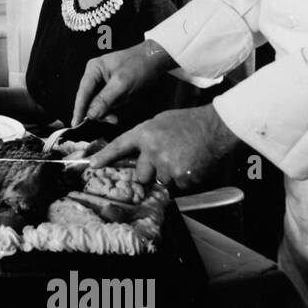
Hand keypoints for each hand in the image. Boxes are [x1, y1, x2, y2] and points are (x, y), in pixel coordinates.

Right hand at [71, 40, 175, 125]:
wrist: (156, 58)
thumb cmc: (139, 66)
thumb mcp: (122, 84)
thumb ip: (104, 100)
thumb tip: (90, 115)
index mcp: (93, 70)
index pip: (82, 93)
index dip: (78, 110)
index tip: (75, 125)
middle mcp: (95, 75)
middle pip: (89, 99)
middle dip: (98, 111)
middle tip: (112, 119)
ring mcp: (103, 80)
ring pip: (98, 102)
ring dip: (107, 110)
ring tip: (117, 115)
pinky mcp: (111, 86)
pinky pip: (107, 100)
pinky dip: (113, 106)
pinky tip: (122, 104)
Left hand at [86, 105, 239, 189]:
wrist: (215, 127)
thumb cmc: (187, 122)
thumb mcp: (159, 122)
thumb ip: (145, 138)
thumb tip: (136, 154)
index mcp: (145, 134)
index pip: (119, 147)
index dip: (104, 158)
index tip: (92, 165)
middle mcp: (153, 151)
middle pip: (141, 175)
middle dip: (150, 171)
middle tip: (165, 159)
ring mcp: (168, 165)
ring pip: (161, 181)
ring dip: (169, 175)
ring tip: (182, 158)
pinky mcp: (183, 177)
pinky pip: (179, 186)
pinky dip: (185, 179)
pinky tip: (192, 164)